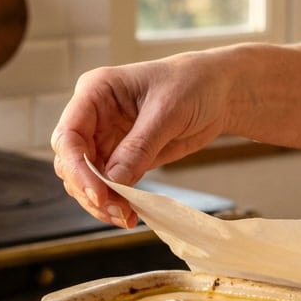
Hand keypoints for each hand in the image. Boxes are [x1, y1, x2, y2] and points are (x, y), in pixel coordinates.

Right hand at [51, 39, 300, 227]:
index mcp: (97, 91)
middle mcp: (96, 114)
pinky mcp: (128, 156)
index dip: (78, 172)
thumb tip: (117, 181)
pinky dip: (119, 202)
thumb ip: (141, 145)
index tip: (104, 197)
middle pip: (71, 164)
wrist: (234, 87)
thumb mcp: (173, 111)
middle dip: (89, 193)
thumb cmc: (205, 82)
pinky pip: (112, 185)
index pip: (67, 138)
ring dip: (104, 203)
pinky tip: (136, 214)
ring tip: (129, 218)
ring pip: (88, 180)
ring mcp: (109, 137)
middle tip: (119, 217)